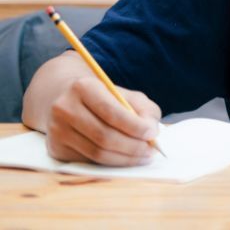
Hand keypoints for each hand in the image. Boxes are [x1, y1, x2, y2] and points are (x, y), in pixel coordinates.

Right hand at [45, 76, 161, 166]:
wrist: (67, 100)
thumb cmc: (105, 98)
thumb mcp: (126, 95)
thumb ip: (144, 109)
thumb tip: (151, 132)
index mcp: (83, 87)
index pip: (111, 112)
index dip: (134, 126)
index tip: (153, 133)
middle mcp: (64, 108)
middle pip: (104, 136)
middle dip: (133, 146)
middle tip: (151, 150)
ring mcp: (57, 130)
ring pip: (97, 153)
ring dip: (125, 158)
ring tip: (143, 156)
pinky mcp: (56, 148)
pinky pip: (89, 161)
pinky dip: (111, 162)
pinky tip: (124, 158)